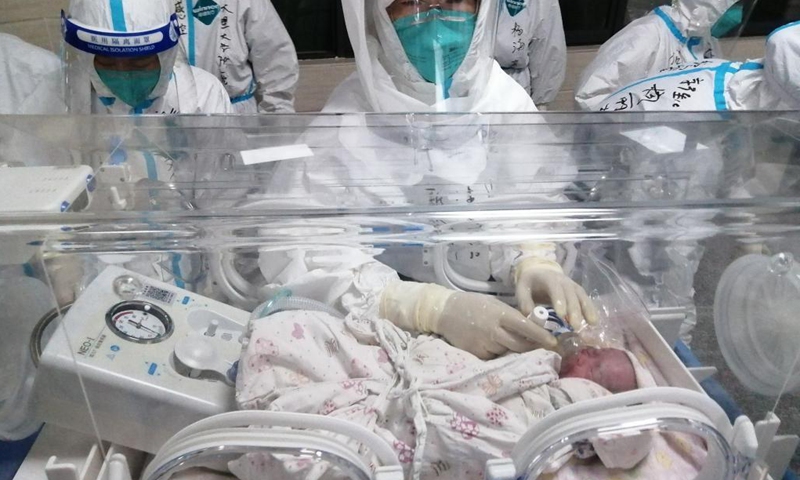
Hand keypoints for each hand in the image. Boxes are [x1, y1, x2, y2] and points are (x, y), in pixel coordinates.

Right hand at [435, 291, 556, 358]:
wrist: (445, 311)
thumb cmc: (474, 305)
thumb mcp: (495, 306)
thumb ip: (512, 317)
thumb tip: (533, 328)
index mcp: (501, 315)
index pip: (526, 327)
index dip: (542, 336)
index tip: (555, 343)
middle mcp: (494, 331)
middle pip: (521, 345)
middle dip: (533, 348)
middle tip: (543, 350)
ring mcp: (485, 344)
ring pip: (508, 352)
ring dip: (513, 350)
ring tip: (507, 342)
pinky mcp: (477, 354)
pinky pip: (494, 357)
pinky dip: (497, 353)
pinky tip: (490, 344)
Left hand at [515, 258, 597, 329]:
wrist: (539, 272)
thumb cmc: (530, 284)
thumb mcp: (522, 289)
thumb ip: (524, 302)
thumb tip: (529, 316)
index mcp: (548, 278)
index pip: (555, 289)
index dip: (559, 300)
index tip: (561, 315)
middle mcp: (563, 280)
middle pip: (571, 294)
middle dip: (574, 310)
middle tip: (575, 326)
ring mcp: (573, 285)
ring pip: (581, 296)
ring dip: (587, 310)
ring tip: (592, 324)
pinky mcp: (578, 291)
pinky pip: (585, 299)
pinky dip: (591, 310)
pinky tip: (594, 322)